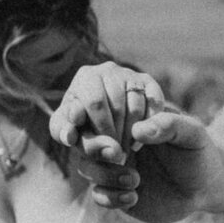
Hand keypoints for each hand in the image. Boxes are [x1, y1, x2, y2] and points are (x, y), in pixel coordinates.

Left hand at [49, 63, 164, 160]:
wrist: (101, 119)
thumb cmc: (80, 125)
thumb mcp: (70, 132)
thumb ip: (74, 139)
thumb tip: (87, 141)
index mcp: (85, 76)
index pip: (96, 102)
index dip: (100, 127)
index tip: (100, 143)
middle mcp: (108, 69)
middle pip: (117, 107)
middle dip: (115, 135)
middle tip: (113, 153)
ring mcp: (129, 74)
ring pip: (135, 109)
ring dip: (130, 134)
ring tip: (122, 148)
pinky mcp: (147, 82)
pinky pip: (154, 104)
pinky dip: (149, 125)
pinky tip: (137, 138)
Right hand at [75, 107, 215, 221]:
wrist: (207, 185)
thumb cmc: (199, 151)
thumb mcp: (192, 134)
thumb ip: (170, 126)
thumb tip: (139, 131)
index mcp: (128, 121)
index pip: (97, 114)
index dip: (87, 118)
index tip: (99, 128)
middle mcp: (115, 142)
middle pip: (85, 141)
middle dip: (94, 148)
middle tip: (118, 154)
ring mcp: (113, 168)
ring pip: (87, 168)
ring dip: (106, 174)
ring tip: (136, 180)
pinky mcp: (116, 192)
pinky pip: (99, 195)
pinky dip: (111, 197)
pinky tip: (134, 197)